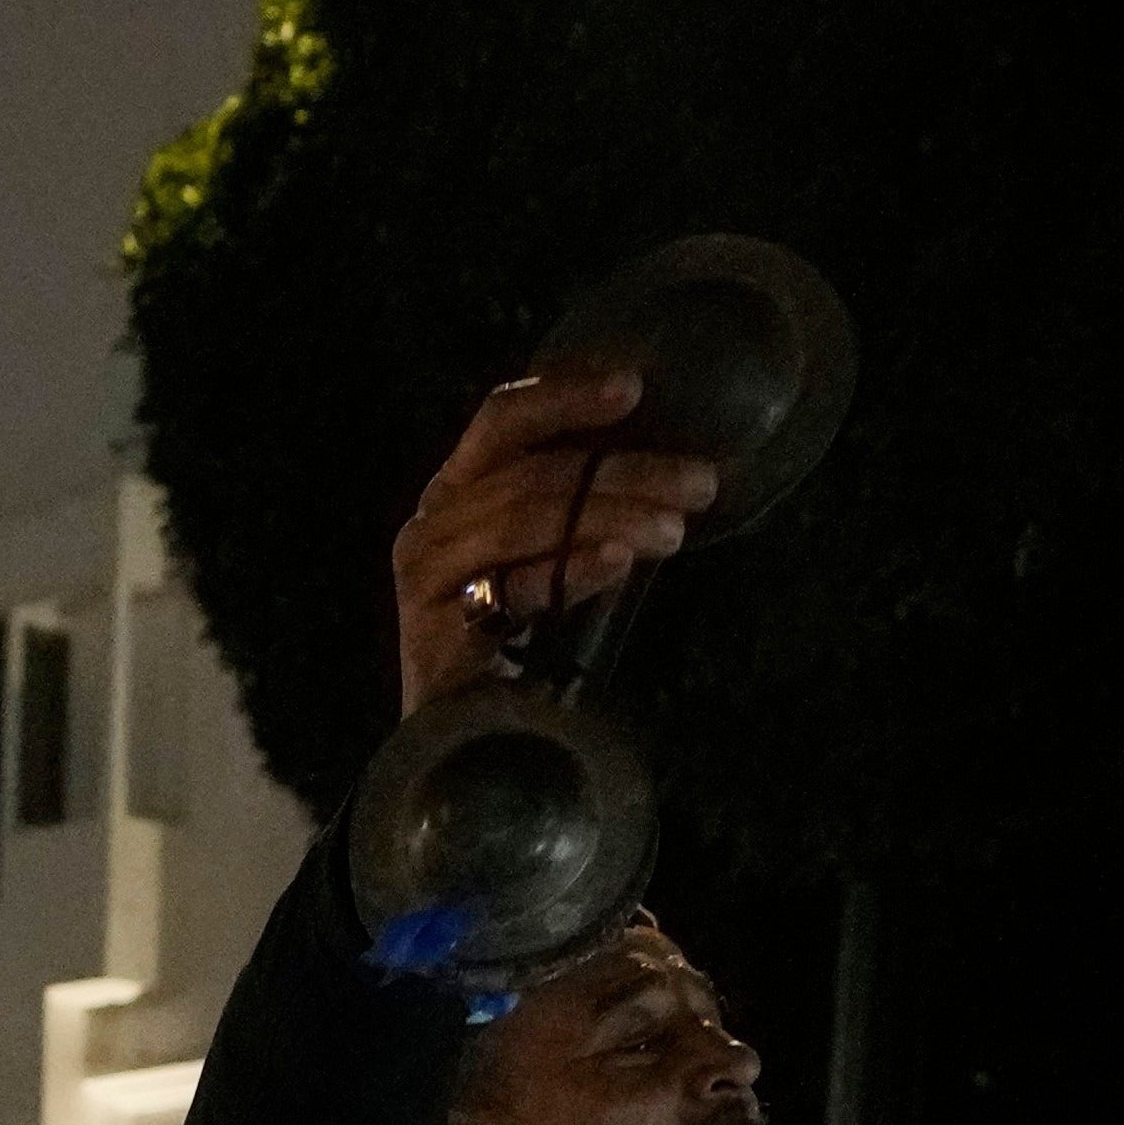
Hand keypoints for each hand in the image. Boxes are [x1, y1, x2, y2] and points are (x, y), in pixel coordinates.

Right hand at [389, 366, 722, 717]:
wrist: (461, 738)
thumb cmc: (516, 637)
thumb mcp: (551, 554)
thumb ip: (585, 507)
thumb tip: (676, 468)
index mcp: (457, 487)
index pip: (502, 419)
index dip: (564, 395)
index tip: (634, 387)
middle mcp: (432, 519)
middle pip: (528, 472)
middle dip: (623, 471)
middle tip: (697, 483)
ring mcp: (425, 573)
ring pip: (524, 519)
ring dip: (611, 516)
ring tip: (675, 530)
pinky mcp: (434, 628)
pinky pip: (512, 588)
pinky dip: (570, 570)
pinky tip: (619, 563)